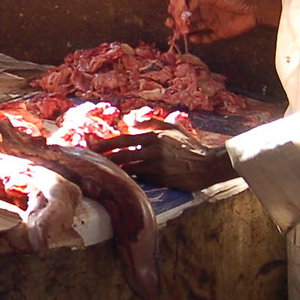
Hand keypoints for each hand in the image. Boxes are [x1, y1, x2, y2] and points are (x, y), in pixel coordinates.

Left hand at [99, 132, 236, 191]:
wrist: (207, 165)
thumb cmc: (189, 146)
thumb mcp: (172, 127)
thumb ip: (150, 122)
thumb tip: (129, 119)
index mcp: (155, 137)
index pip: (124, 140)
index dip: (107, 144)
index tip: (94, 146)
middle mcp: (153, 152)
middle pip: (122, 156)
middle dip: (105, 159)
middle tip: (92, 161)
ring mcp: (156, 167)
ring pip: (128, 170)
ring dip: (115, 170)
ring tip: (102, 171)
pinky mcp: (160, 181)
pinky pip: (139, 180)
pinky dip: (129, 180)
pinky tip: (120, 180)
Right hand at [179, 0, 277, 44]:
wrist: (255, 8)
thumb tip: (183, 7)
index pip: (188, 4)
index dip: (178, 7)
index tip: (170, 10)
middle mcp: (207, 11)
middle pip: (189, 17)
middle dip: (178, 20)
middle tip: (169, 23)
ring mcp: (213, 22)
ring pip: (195, 28)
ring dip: (186, 30)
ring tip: (178, 31)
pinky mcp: (220, 33)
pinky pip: (206, 37)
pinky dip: (198, 39)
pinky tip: (192, 38)